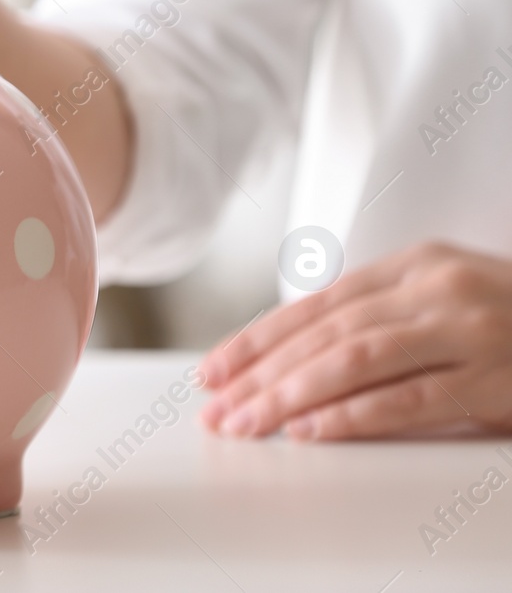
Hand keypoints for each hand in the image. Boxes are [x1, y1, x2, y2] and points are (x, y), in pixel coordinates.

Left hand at [198, 241, 511, 439]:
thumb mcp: (448, 304)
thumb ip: (385, 320)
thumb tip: (297, 361)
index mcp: (418, 264)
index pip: (317, 304)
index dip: (258, 339)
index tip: (213, 372)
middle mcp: (438, 288)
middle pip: (325, 332)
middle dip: (261, 374)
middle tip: (217, 409)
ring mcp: (470, 329)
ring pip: (354, 360)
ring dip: (291, 396)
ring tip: (248, 424)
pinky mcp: (497, 376)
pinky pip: (410, 399)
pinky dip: (353, 416)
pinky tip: (312, 432)